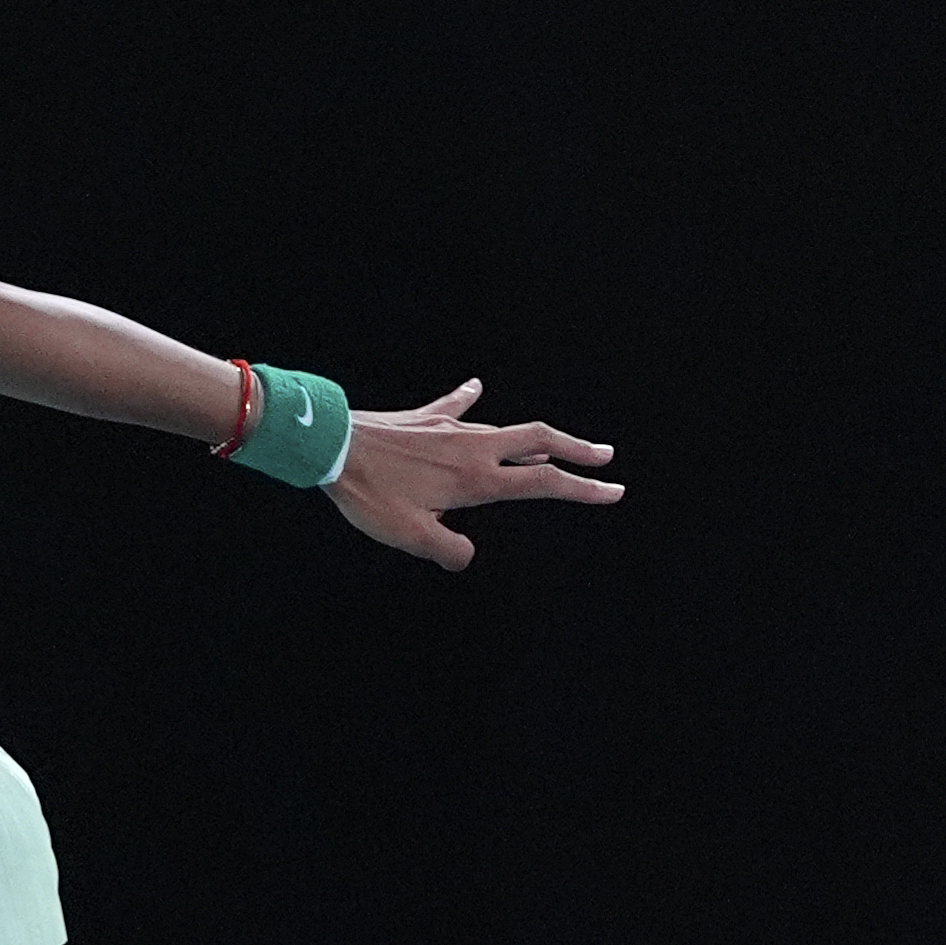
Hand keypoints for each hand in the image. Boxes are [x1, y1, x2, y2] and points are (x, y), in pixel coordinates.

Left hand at [325, 379, 620, 569]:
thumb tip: (468, 558)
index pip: (543, 484)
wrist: (332, 445)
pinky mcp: (424, 419)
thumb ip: (446, 550)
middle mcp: (473, 448)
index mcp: (477, 480)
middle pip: (539, 442)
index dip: (582, 489)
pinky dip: (469, 398)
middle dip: (576, 450)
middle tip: (604, 457)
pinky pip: (455, 406)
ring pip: (504, 429)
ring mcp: (449, 428)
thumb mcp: (408, 535)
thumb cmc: (369, 493)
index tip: (614, 491)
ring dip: (533, 438)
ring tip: (551, 446)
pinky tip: (477, 386)